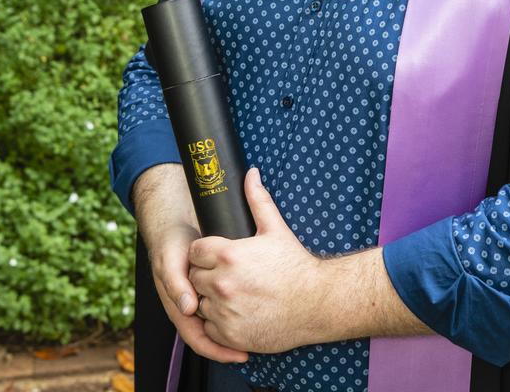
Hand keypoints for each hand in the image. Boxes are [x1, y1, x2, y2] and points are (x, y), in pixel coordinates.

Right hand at [134, 163, 248, 364]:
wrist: (175, 224)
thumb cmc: (171, 243)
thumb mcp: (171, 260)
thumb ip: (176, 282)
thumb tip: (188, 308)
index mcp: (179, 305)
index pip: (199, 338)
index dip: (218, 349)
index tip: (239, 354)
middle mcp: (191, 305)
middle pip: (213, 333)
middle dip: (232, 343)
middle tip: (256, 347)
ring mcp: (202, 295)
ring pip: (221, 319)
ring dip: (238, 327)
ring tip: (260, 332)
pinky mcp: (213, 284)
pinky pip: (227, 302)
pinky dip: (239, 307)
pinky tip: (255, 306)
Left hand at [188, 168, 430, 353]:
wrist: (315, 303)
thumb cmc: (295, 265)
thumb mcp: (275, 229)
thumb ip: (258, 199)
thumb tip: (251, 174)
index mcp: (228, 255)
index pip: (195, 251)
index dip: (205, 252)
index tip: (218, 256)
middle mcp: (221, 284)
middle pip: (194, 277)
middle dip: (207, 274)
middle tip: (229, 275)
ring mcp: (224, 312)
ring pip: (201, 302)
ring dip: (211, 299)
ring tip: (235, 293)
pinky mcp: (228, 335)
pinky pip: (209, 327)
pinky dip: (218, 322)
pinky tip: (238, 312)